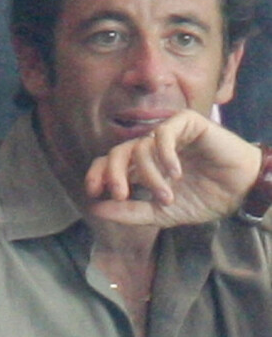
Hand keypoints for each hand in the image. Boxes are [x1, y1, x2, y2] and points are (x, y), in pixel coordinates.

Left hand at [84, 109, 261, 227]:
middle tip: (121, 195)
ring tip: (167, 195)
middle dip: (113, 175)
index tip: (93, 194)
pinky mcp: (186, 123)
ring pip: (140, 147)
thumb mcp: (161, 213)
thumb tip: (95, 209)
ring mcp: (166, 134)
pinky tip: (176, 173)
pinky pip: (163, 132)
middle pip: (116, 153)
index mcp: (141, 166)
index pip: (108, 163)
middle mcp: (150, 148)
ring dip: (149, 176)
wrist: (242, 192)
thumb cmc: (204, 199)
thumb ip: (130, 212)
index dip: (96, 175)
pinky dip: (164, 155)